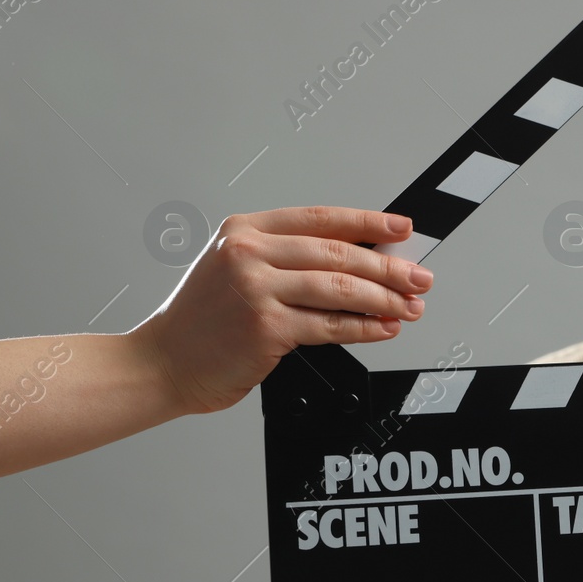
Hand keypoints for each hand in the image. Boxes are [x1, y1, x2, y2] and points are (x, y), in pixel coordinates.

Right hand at [131, 206, 432, 414]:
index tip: (402, 229)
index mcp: (244, 230)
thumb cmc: (203, 320)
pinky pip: (330, 325)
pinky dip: (365, 327)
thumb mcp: (235, 270)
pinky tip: (384, 328)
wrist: (163, 362)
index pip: (321, 219)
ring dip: (384, 298)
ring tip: (410, 306)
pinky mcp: (265, 327)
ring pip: (339, 288)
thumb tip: (360, 260)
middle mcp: (248, 254)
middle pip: (336, 253)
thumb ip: (288, 259)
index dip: (368, 222)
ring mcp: (255, 289)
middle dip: (388, 266)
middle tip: (419, 277)